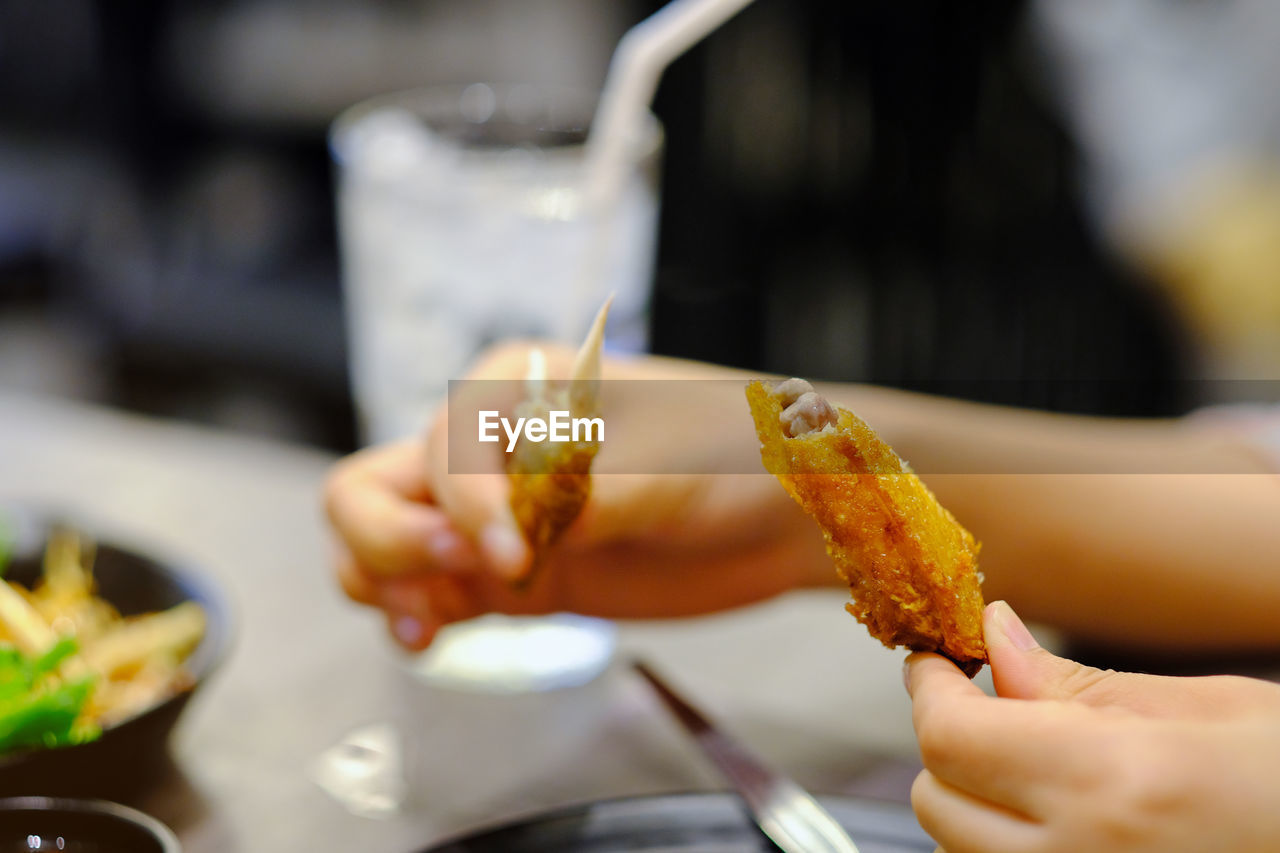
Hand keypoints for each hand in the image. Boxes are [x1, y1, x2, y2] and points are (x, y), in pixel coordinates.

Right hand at [324, 342, 832, 649]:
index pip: (444, 445)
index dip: (464, 502)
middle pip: (371, 487)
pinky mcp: (512, 573)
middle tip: (458, 575)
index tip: (515, 551)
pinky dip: (411, 613)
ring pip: (376, 539)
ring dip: (382, 580)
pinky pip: (427, 591)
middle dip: (392, 539)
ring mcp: (494, 514)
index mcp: (518, 387)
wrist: (786, 515)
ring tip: (428, 625)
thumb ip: (601, 495)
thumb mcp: (681, 463)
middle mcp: (490, 448)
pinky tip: (434, 637)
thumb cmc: (742, 453)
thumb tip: (532, 528)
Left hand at [906, 601, 1279, 852]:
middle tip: (994, 706)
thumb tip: (993, 636)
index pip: (950, 736)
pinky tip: (1061, 819)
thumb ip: (1077, 683)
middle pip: (935, 800)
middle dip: (949, 744)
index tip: (936, 661)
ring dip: (974, 801)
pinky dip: (1006, 846)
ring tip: (1045, 769)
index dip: (930, 688)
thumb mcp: (1204, 708)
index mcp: (1112, 786)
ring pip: (959, 850)